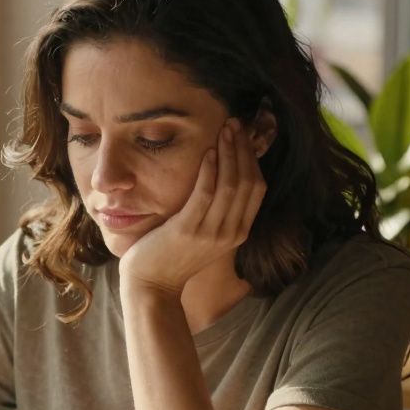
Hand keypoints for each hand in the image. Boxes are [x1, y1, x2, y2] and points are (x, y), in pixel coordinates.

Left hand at [118, 119, 267, 294]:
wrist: (152, 286)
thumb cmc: (174, 256)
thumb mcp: (206, 234)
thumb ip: (219, 211)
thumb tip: (223, 177)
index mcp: (238, 232)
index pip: (257, 188)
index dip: (252, 158)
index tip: (243, 135)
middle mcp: (230, 233)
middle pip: (247, 181)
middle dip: (243, 149)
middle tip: (234, 124)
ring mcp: (210, 233)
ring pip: (230, 184)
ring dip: (228, 152)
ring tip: (224, 130)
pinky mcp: (188, 230)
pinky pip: (205, 194)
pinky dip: (209, 170)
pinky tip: (208, 152)